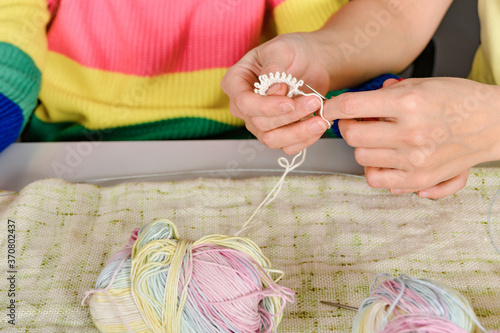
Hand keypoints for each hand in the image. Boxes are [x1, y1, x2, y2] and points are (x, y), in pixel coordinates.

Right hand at [221, 33, 334, 154]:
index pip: (243, 103)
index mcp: (235, 83)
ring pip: (272, 140)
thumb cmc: (292, 51)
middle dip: (289, 116)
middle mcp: (244, 107)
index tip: (288, 103)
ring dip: (298, 132)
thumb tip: (273, 90)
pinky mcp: (276, 133)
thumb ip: (274, 67)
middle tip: (314, 101)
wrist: (310, 62)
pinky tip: (318, 126)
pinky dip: (304, 139)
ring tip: (320, 120)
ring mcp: (258, 123)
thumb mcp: (281, 49)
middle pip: (259, 123)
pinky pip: (287, 146)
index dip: (265, 107)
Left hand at [325, 77, 499, 197]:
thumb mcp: (422, 84)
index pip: (352, 106)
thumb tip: (357, 104)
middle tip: (357, 122)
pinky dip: (374, 170)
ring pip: (361, 158)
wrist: (493, 123)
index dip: (332, 107)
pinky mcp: (419, 179)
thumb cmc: (458, 100)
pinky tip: (385, 158)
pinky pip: (376, 180)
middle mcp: (410, 133)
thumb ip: (386, 93)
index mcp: (409, 103)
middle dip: (348, 127)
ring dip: (362, 147)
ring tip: (377, 139)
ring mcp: (414, 159)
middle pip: (352, 136)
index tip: (327, 109)